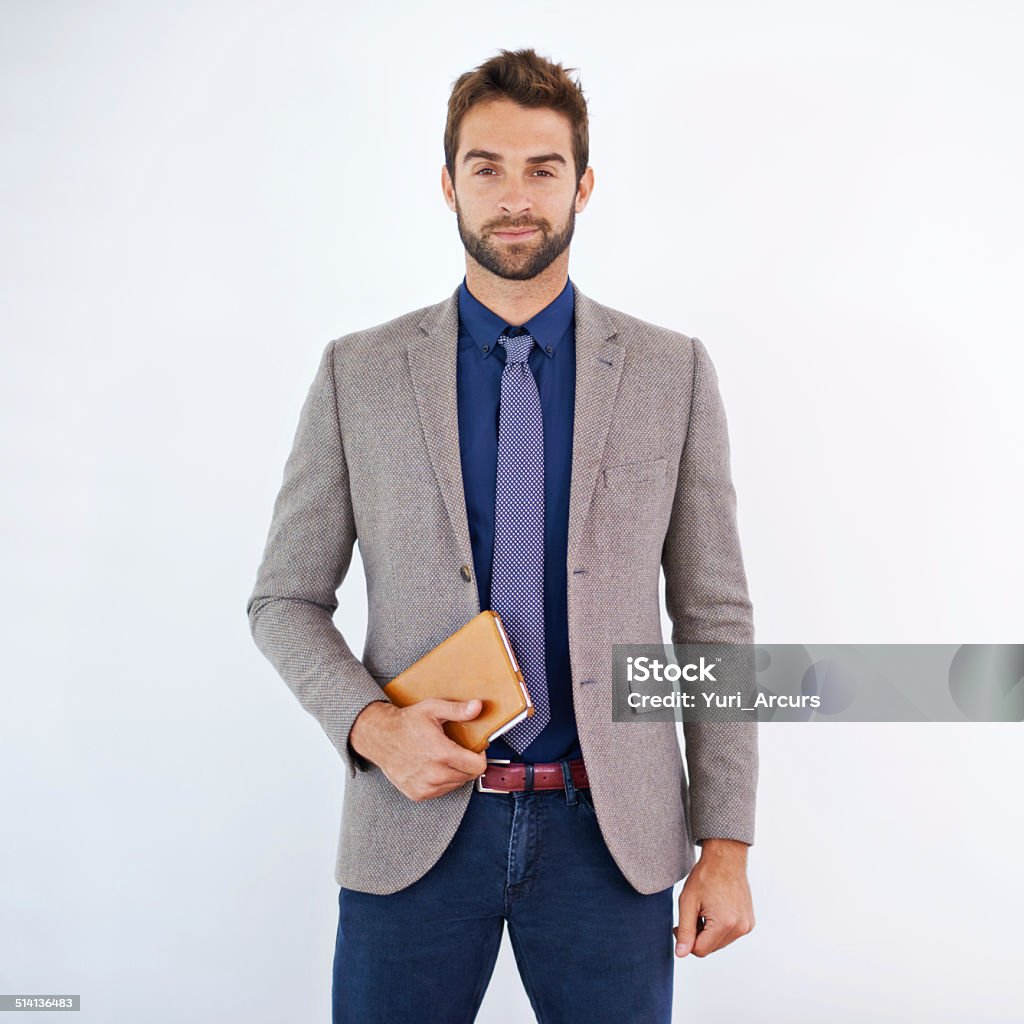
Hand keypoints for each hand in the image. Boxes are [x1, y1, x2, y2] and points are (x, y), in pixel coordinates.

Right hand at [349, 697, 487, 801]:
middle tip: (457, 750)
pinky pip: (441, 791)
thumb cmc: (406, 723)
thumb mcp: (433, 709)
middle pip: (468, 776)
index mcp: (442, 754)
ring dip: (455, 773)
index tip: (475, 749)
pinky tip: (433, 767)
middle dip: (467, 763)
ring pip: (456, 784)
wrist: (380, 738)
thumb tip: (477, 707)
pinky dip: (442, 781)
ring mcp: (425, 787)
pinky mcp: (418, 794)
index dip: (479, 756)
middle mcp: (434, 774)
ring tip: (443, 757)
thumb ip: (458, 710)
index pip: (477, 766)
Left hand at [673, 839, 754, 957]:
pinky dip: (719, 928)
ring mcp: (747, 926)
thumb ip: (685, 931)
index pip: (700, 950)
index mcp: (725, 924)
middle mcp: (740, 928)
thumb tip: (681, 954)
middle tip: (693, 913)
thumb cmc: (705, 877)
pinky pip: (729, 935)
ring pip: (719, 943)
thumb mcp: (688, 902)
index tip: (680, 924)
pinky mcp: (749, 923)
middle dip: (698, 936)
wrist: (725, 859)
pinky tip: (716, 909)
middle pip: (710, 948)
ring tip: (705, 910)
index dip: (686, 940)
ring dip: (708, 932)